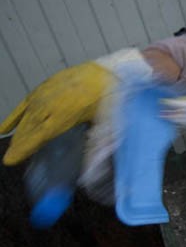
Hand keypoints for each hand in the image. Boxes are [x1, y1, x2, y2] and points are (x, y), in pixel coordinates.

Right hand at [1, 49, 152, 165]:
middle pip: (30, 127)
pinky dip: (15, 116)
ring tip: (13, 147)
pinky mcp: (47, 85)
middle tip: (11, 159)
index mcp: (65, 113)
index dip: (23, 148)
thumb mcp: (108, 126)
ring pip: (27, 116)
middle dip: (19, 144)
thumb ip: (95, 149)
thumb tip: (89, 175)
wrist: (112, 71)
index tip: (10, 161)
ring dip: (19, 132)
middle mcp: (51, 102)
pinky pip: (26, 102)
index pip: (38, 135)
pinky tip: (5, 129)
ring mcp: (46, 92)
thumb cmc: (113, 99)